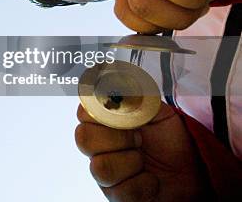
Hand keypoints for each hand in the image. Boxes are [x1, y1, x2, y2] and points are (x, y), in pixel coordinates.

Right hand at [75, 103, 207, 200]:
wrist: (191, 174)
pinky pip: (121, 190)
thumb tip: (120, 84)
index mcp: (105, 123)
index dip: (101, 110)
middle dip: (117, 137)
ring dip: (130, 162)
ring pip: (100, 167)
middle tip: (139, 139)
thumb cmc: (171, 142)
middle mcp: (99, 147)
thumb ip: (138, 98)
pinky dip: (144, 184)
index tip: (124, 113)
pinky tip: (152, 181)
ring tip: (144, 160)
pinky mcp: (116, 196)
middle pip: (83, 138)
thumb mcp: (160, 113)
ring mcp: (105, 173)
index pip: (84, 110)